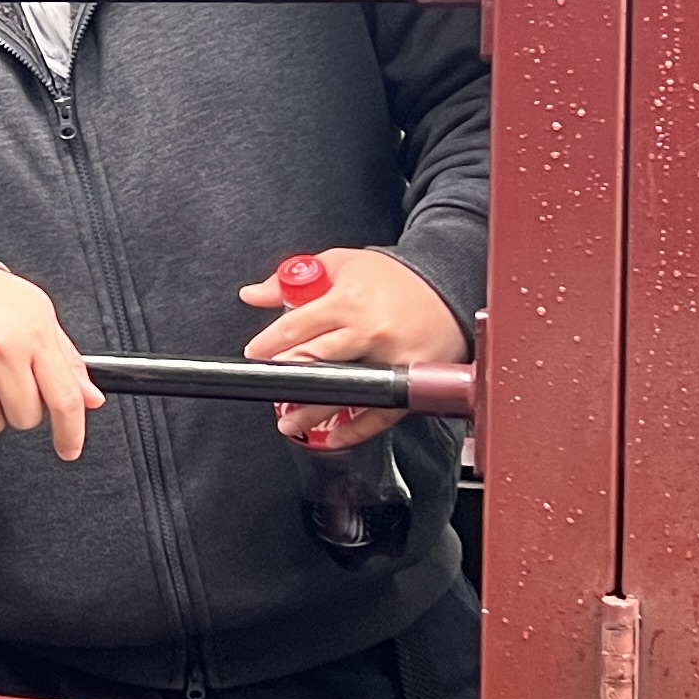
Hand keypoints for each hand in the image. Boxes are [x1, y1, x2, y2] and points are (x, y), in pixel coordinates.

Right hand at [0, 263, 102, 460]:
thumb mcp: (40, 317)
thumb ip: (67, 361)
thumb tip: (91, 399)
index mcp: (33, 336)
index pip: (63, 399)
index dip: (71, 432)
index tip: (69, 448)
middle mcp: (0, 351)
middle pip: (25, 418)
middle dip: (21, 407)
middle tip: (9, 380)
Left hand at [241, 246, 463, 450]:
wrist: (447, 284)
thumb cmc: (393, 278)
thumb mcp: (340, 264)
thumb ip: (290, 280)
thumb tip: (252, 295)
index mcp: (348, 300)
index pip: (295, 327)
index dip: (268, 344)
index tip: (256, 354)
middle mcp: (369, 330)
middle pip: (315, 361)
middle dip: (285, 378)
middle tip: (269, 387)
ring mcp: (391, 359)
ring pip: (344, 391)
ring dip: (311, 411)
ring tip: (289, 421)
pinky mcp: (410, 381)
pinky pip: (379, 414)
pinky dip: (355, 430)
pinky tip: (334, 434)